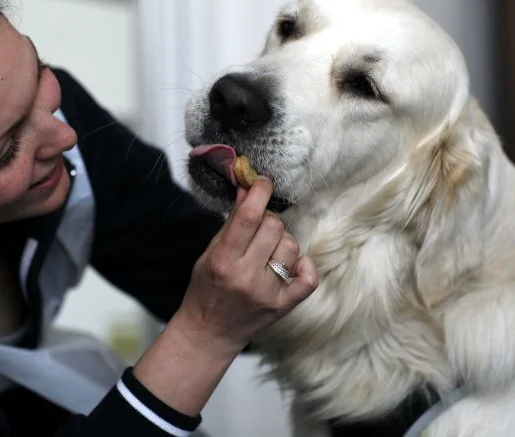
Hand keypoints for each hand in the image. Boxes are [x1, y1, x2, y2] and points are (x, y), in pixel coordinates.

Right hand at [173, 177, 318, 357]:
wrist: (209, 332)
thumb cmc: (206, 288)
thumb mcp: (211, 252)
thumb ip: (232, 222)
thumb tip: (248, 189)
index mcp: (223, 261)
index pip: (249, 217)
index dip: (259, 192)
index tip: (262, 182)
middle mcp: (247, 277)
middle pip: (273, 227)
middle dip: (268, 219)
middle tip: (258, 227)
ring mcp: (268, 293)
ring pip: (291, 246)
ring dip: (281, 241)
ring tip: (268, 249)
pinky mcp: (283, 306)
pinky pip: (308, 278)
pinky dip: (304, 266)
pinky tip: (292, 263)